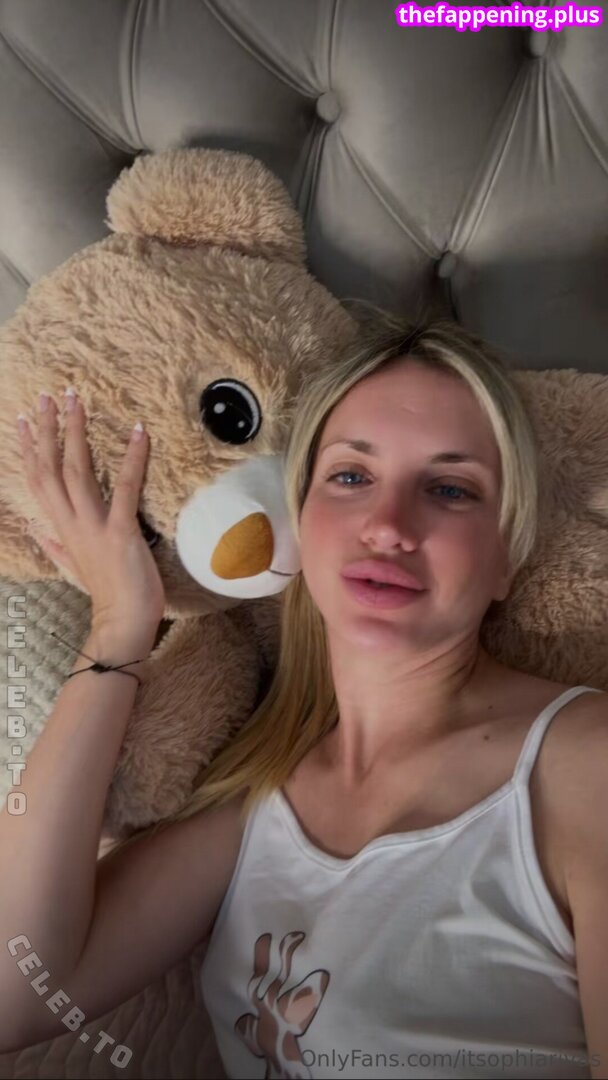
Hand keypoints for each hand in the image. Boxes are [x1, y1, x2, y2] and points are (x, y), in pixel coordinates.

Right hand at [18, 390, 165, 632]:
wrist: (123, 623)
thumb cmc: (106, 594)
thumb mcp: (74, 568)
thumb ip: (57, 548)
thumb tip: (43, 535)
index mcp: (62, 528)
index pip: (38, 480)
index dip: (30, 448)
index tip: (25, 419)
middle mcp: (72, 522)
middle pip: (51, 468)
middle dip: (48, 429)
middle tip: (49, 395)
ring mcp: (95, 526)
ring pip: (77, 471)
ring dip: (76, 433)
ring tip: (77, 401)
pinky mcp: (121, 532)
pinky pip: (126, 489)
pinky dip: (133, 459)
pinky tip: (138, 432)